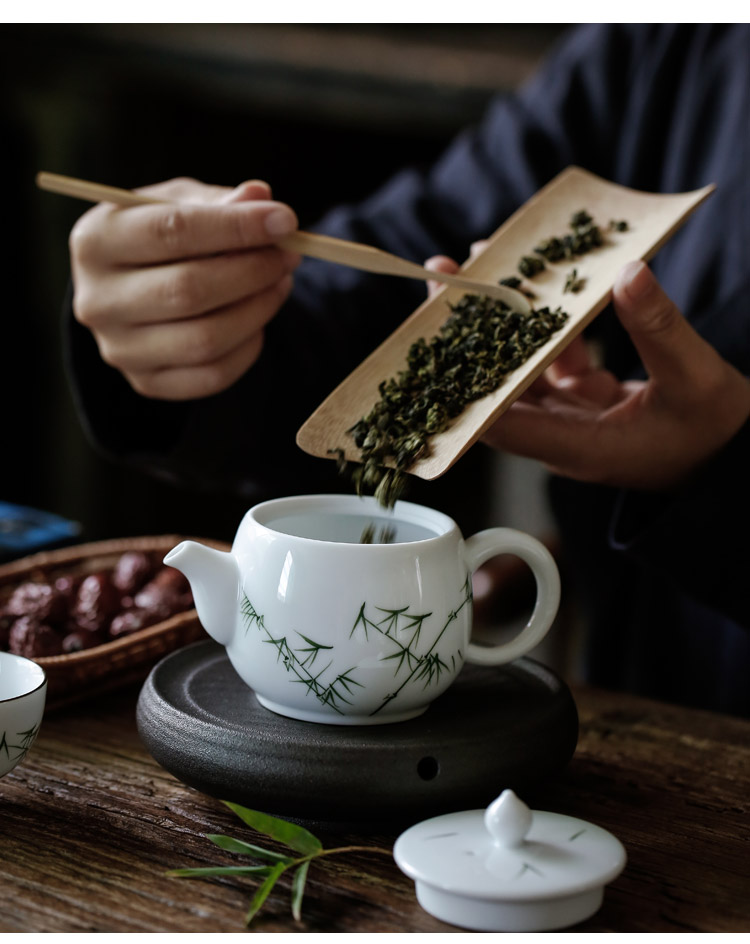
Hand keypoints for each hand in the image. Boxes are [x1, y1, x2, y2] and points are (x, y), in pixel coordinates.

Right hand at [69, 177, 300, 399]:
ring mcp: (119, 349)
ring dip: (258, 309)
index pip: (171, 231)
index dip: (235, 226)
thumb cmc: (161, 236)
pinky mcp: (147, 383)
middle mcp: (97, 300)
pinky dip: (248, 346)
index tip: (284, 220)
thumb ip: (219, 201)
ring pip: (205, 339)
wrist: (134, 288)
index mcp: (94, 242)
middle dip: (252, 270)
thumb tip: (259, 197)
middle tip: (288, 255)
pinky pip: (213, 375)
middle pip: (188, 290)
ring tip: (279, 282)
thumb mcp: (181, 204)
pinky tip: (258, 319)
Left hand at [425, 255, 749, 489]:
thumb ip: (659, 330)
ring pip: (521, 369)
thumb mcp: (696, 379)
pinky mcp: (583, 401)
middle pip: (497, 387)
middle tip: (447, 281)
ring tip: (483, 271)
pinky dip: (545, 329)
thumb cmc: (716, 437)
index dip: (463, 384)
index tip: (435, 338)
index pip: (501, 423)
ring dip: (503, 323)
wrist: (732, 460)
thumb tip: (627, 275)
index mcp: (579, 446)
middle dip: (468, 334)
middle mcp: (562, 437)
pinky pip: (551, 362)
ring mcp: (570, 419)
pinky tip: (536, 295)